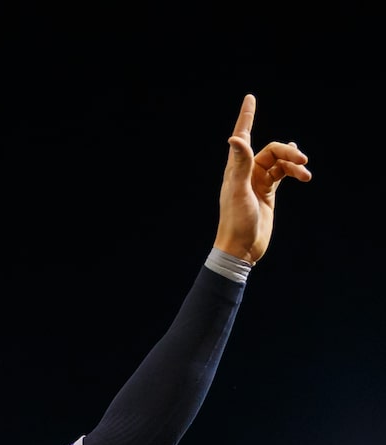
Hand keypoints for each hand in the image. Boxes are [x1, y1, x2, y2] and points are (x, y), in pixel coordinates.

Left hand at [214, 93, 310, 264]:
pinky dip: (294, 172)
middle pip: (272, 150)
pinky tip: (303, 175)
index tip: (250, 98)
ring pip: (280, 162)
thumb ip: (240, 163)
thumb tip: (236, 137)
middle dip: (288, 153)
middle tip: (303, 161)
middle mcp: (246, 172)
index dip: (246, 117)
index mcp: (235, 169)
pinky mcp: (268, 193)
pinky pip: (283, 174)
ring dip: (294, 164)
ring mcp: (258, 182)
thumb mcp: (238, 190)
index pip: (242, 137)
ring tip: (306, 173)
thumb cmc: (236, 221)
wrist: (242, 249)